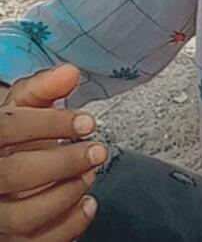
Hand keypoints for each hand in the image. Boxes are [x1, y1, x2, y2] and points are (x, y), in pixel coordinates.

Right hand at [0, 64, 106, 240]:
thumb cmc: (16, 131)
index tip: (88, 123)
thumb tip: (70, 72)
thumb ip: (46, 87)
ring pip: (22, 217)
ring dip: (66, 195)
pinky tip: (88, 204)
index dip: (51, 124)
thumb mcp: (26, 103)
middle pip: (16, 175)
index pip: (10, 128)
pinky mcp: (8, 237)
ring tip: (90, 174)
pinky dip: (66, 228)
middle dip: (64, 162)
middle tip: (97, 151)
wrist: (4, 159)